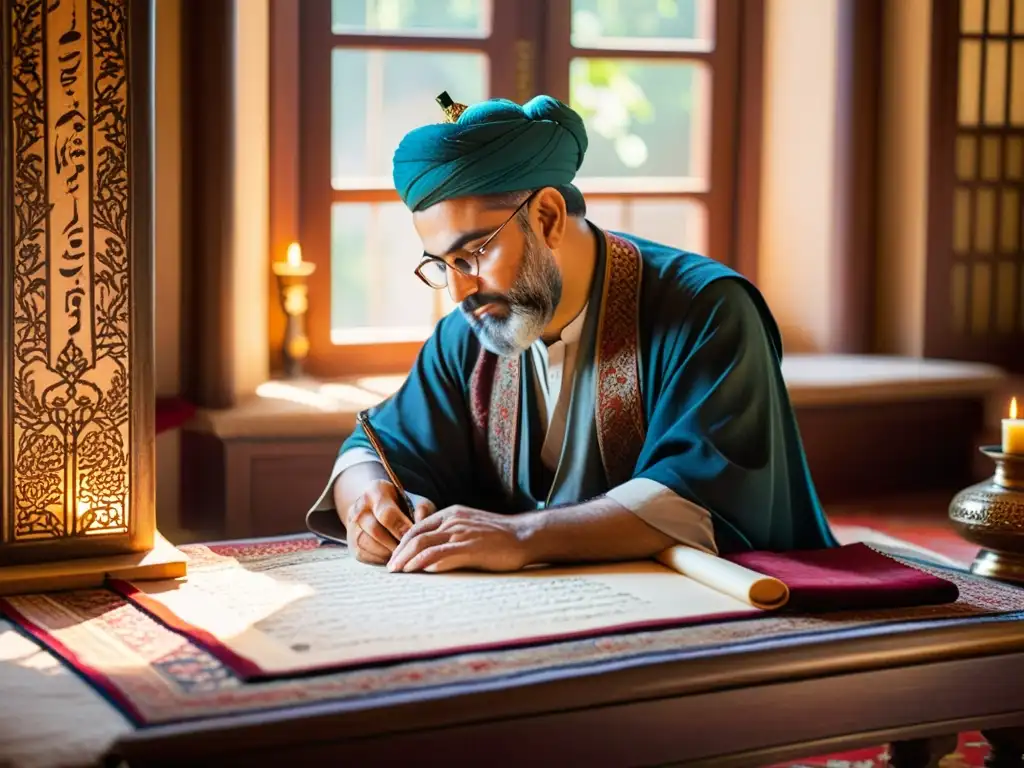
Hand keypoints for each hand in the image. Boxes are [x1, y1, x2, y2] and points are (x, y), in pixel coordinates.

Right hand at [344, 480, 435, 564]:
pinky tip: (392, 556)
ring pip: (367, 544)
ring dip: (387, 553)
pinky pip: (364, 555)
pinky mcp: (351, 543)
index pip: (386, 513)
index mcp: (376, 491)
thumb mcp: (415, 500)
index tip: (413, 537)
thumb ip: (422, 510)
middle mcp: (359, 507)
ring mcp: (352, 525)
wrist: (378, 508)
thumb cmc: (403, 505)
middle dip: (394, 543)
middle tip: (409, 550)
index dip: (401, 528)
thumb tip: (420, 525)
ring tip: (402, 553)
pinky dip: (380, 559)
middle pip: (374, 530)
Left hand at [387, 506, 531, 572]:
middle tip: (390, 567)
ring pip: (423, 544)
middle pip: (416, 535)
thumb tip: (432, 553)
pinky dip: (423, 562)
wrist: (525, 535)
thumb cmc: (500, 535)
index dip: (403, 542)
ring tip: (397, 571)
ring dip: (406, 559)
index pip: (419, 526)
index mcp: (452, 513)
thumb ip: (452, 534)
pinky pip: (439, 554)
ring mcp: (460, 533)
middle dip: (399, 552)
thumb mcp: (471, 527)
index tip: (395, 556)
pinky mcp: (469, 547)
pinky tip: (416, 571)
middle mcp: (453, 520)